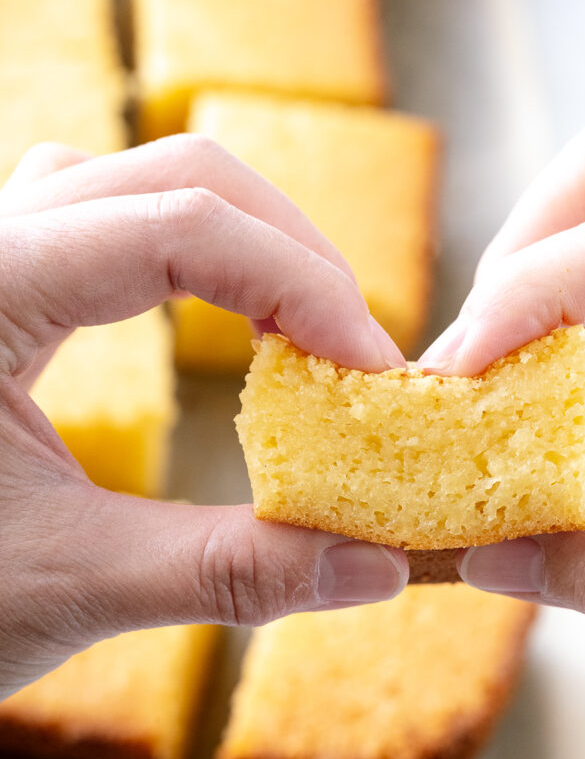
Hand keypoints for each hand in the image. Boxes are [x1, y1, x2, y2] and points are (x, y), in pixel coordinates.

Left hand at [0, 136, 407, 698]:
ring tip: (304, 328)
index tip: (370, 368)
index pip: (176, 225)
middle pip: (176, 174)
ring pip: (142, 182)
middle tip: (354, 352)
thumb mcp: (70, 584)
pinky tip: (222, 311)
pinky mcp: (3, 287)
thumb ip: (231, 572)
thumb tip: (374, 568)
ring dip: (245, 240)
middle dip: (291, 253)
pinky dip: (194, 256)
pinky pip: (110, 222)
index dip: (299, 283)